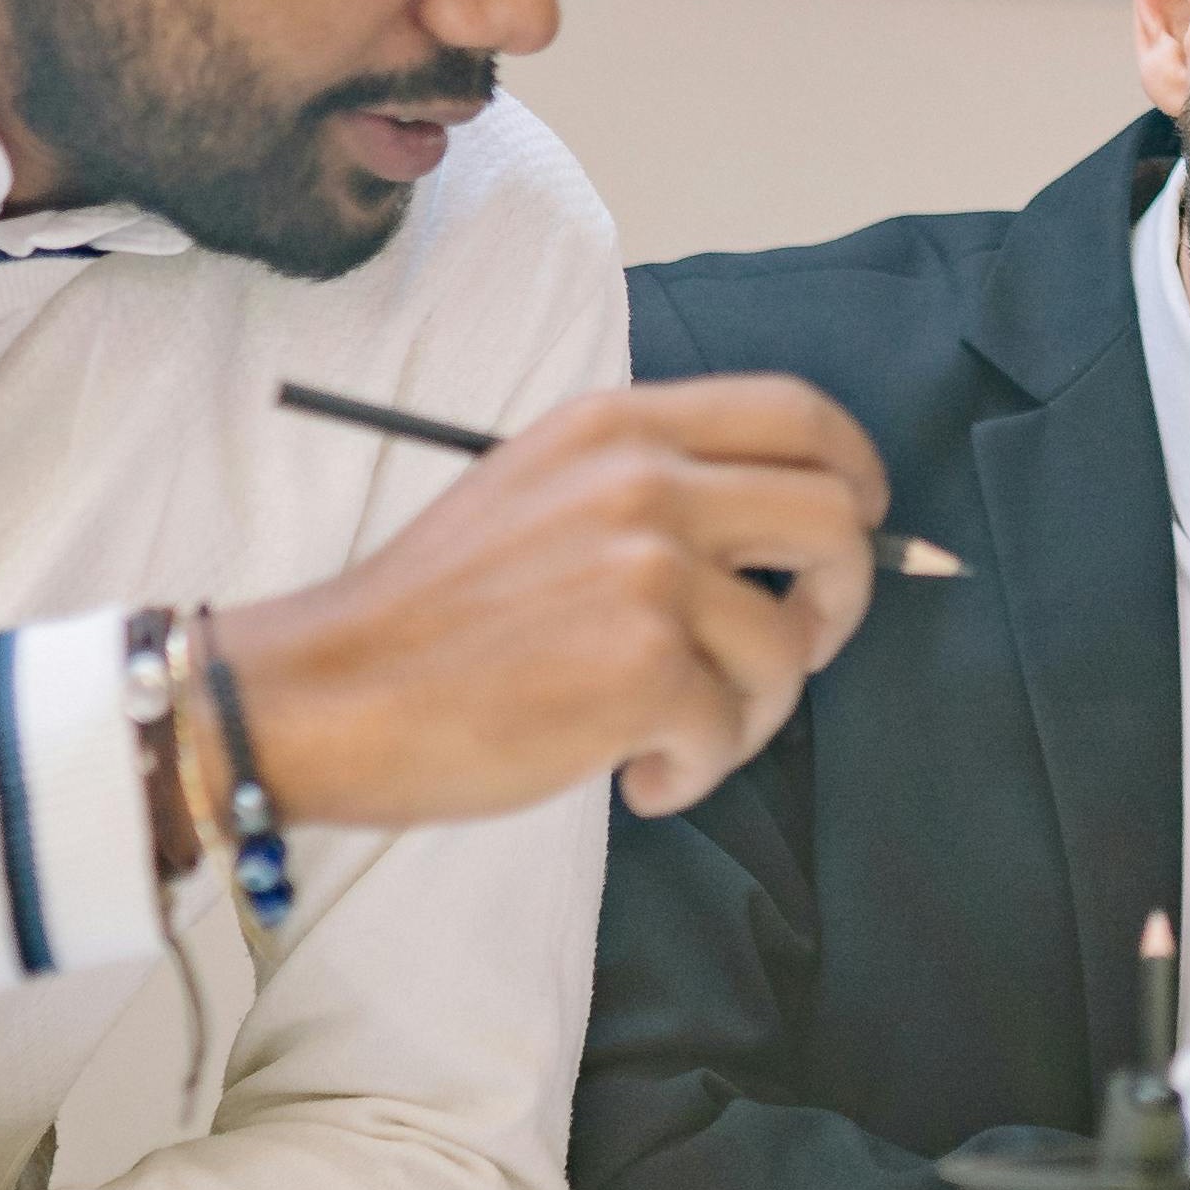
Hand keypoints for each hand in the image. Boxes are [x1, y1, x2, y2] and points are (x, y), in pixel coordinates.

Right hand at [214, 373, 893, 822]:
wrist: (329, 692)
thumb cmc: (435, 617)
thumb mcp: (541, 493)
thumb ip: (653, 487)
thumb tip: (791, 529)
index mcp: (620, 425)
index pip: (796, 412)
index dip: (856, 471)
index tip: (860, 525)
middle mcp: (645, 480)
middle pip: (835, 516)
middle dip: (840, 599)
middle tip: (788, 654)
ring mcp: (650, 571)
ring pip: (792, 644)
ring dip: (751, 714)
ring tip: (672, 739)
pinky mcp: (646, 668)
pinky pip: (734, 729)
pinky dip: (695, 772)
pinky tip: (635, 776)